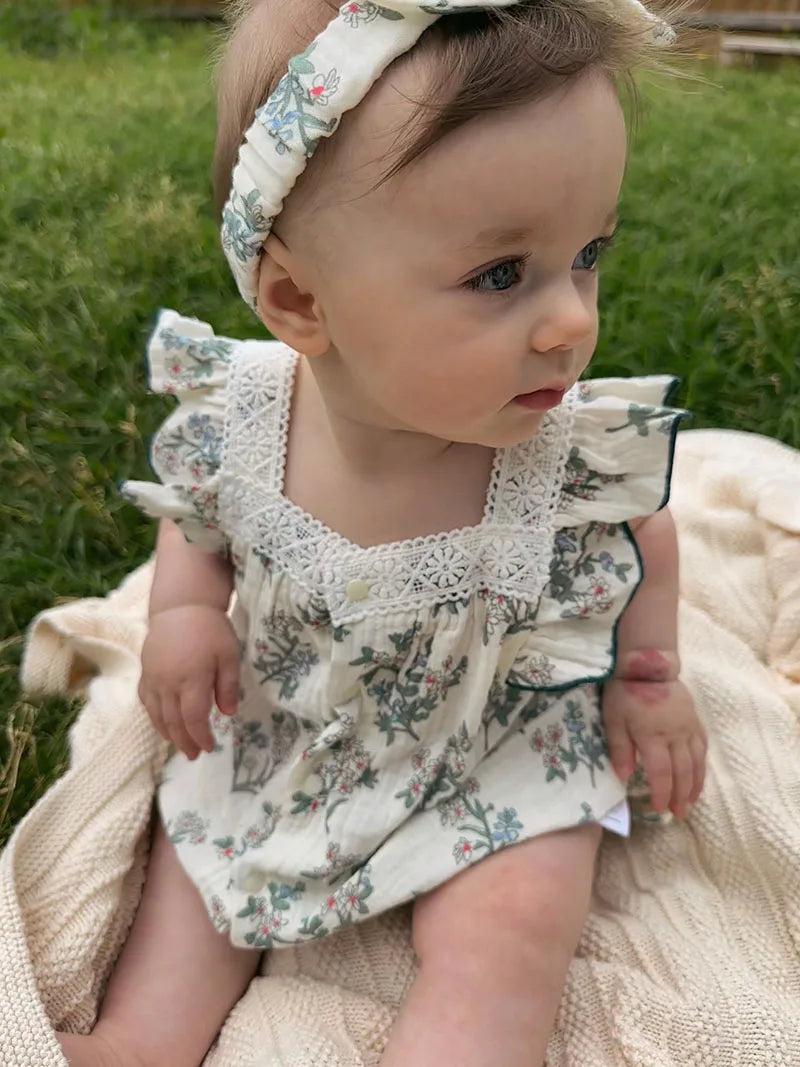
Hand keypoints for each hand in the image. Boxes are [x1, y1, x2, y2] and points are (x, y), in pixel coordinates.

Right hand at [138, 604, 239, 759]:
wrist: (180, 606)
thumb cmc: (210, 629)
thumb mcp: (229, 655)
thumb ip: (228, 686)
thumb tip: (227, 714)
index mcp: (192, 679)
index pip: (194, 718)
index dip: (202, 737)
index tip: (210, 747)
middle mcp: (168, 683)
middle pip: (174, 722)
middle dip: (185, 742)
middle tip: (195, 755)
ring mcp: (153, 679)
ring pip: (157, 716)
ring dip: (168, 734)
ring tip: (180, 746)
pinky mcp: (145, 673)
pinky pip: (146, 702)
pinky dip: (154, 718)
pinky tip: (163, 724)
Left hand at [601, 674, 706, 819]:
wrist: (648, 665)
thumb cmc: (625, 692)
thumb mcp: (613, 719)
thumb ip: (619, 748)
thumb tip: (624, 777)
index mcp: (653, 736)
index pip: (661, 773)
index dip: (662, 794)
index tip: (659, 809)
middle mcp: (675, 735)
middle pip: (683, 772)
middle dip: (681, 796)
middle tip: (679, 814)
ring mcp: (689, 728)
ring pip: (697, 762)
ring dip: (695, 785)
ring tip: (691, 803)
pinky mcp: (695, 720)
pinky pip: (703, 747)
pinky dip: (702, 765)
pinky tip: (699, 776)